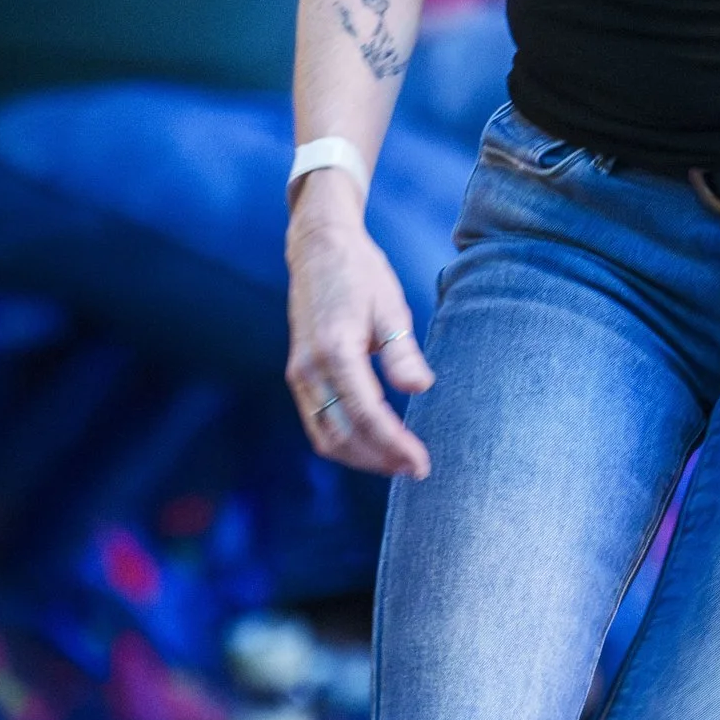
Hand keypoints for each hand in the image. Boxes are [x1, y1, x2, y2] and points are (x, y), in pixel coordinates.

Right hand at [286, 180, 433, 474]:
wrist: (319, 248)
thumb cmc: (361, 274)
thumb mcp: (390, 307)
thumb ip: (402, 353)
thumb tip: (420, 389)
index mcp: (335, 349)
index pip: (366, 414)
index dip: (394, 445)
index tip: (421, 463)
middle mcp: (309, 368)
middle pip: (342, 436)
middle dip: (379, 460)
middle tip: (417, 470)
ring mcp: (299, 374)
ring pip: (325, 437)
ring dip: (361, 458)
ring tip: (399, 463)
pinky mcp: (299, 375)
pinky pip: (318, 423)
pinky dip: (345, 442)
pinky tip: (375, 445)